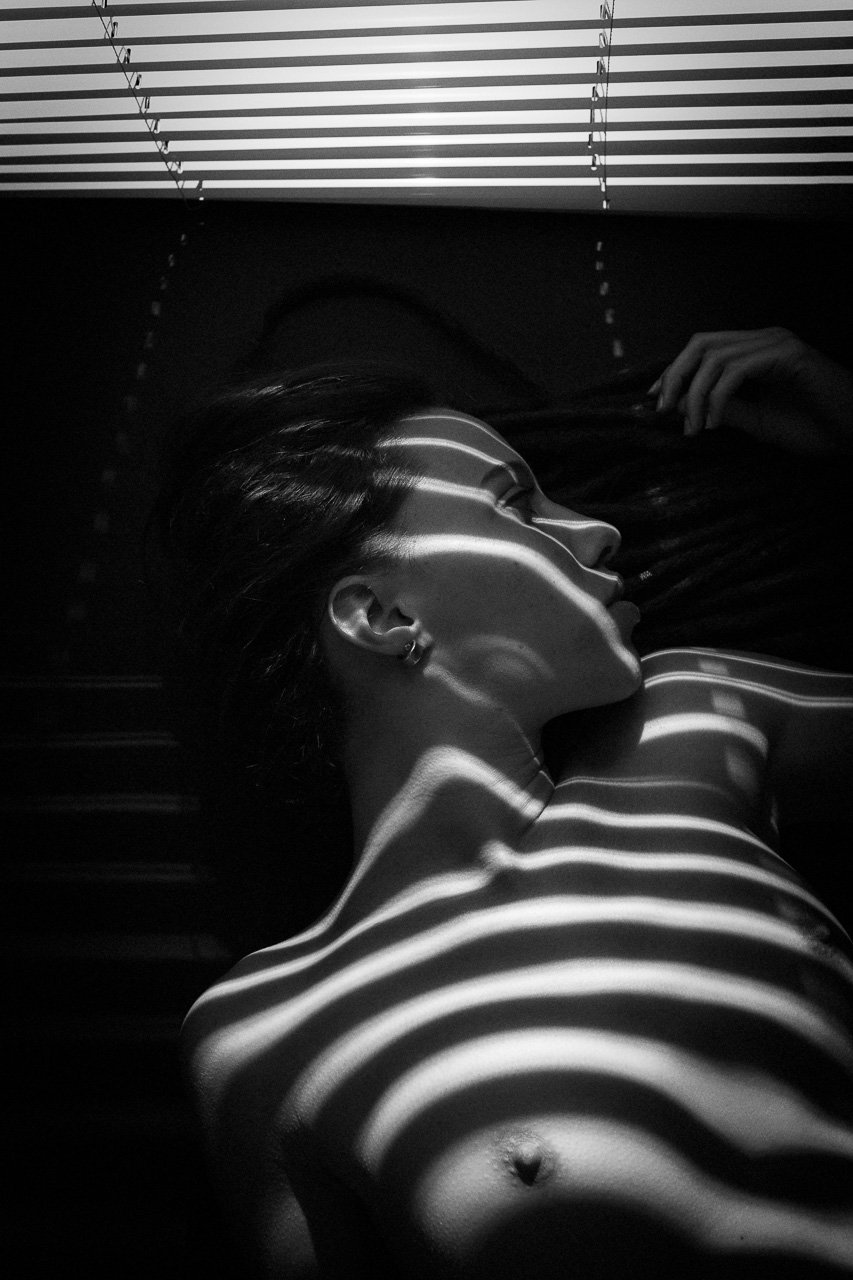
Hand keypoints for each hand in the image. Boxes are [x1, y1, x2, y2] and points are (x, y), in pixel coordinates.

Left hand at [649, 328, 852, 456]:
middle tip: (662, 410)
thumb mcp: (757, 420)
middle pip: (701, 343)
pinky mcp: (789, 355)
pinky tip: (712, 423)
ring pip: (714, 357)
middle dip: (675, 376)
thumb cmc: (814, 427)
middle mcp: (765, 340)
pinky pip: (736, 369)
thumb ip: (724, 409)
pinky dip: (716, 397)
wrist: (852, 434)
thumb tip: (683, 405)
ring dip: (694, 395)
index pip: (703, 348)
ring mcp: (777, 343)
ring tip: (692, 428)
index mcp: (756, 352)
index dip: (674, 371)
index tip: (655, 400)